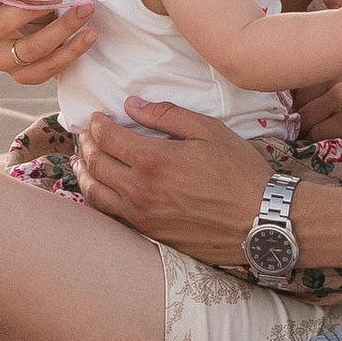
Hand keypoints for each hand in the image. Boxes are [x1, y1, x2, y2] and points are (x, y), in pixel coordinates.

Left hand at [76, 102, 277, 262]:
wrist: (259, 220)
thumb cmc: (239, 172)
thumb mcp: (208, 131)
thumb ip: (167, 115)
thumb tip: (132, 105)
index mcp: (153, 159)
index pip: (108, 137)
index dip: (97, 124)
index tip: (96, 118)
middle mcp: (140, 190)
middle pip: (97, 163)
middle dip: (87, 145)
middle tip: (85, 135)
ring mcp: (142, 216)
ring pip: (97, 193)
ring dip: (84, 173)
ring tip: (81, 162)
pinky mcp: (150, 234)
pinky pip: (112, 216)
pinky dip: (99, 199)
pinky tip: (100, 191)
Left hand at [296, 47, 341, 142]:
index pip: (305, 77)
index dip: (304, 95)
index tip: (306, 107)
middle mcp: (335, 74)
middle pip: (299, 99)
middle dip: (300, 114)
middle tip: (304, 127)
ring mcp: (339, 97)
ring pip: (304, 119)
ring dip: (304, 131)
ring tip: (307, 141)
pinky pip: (315, 136)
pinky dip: (312, 143)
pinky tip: (317, 148)